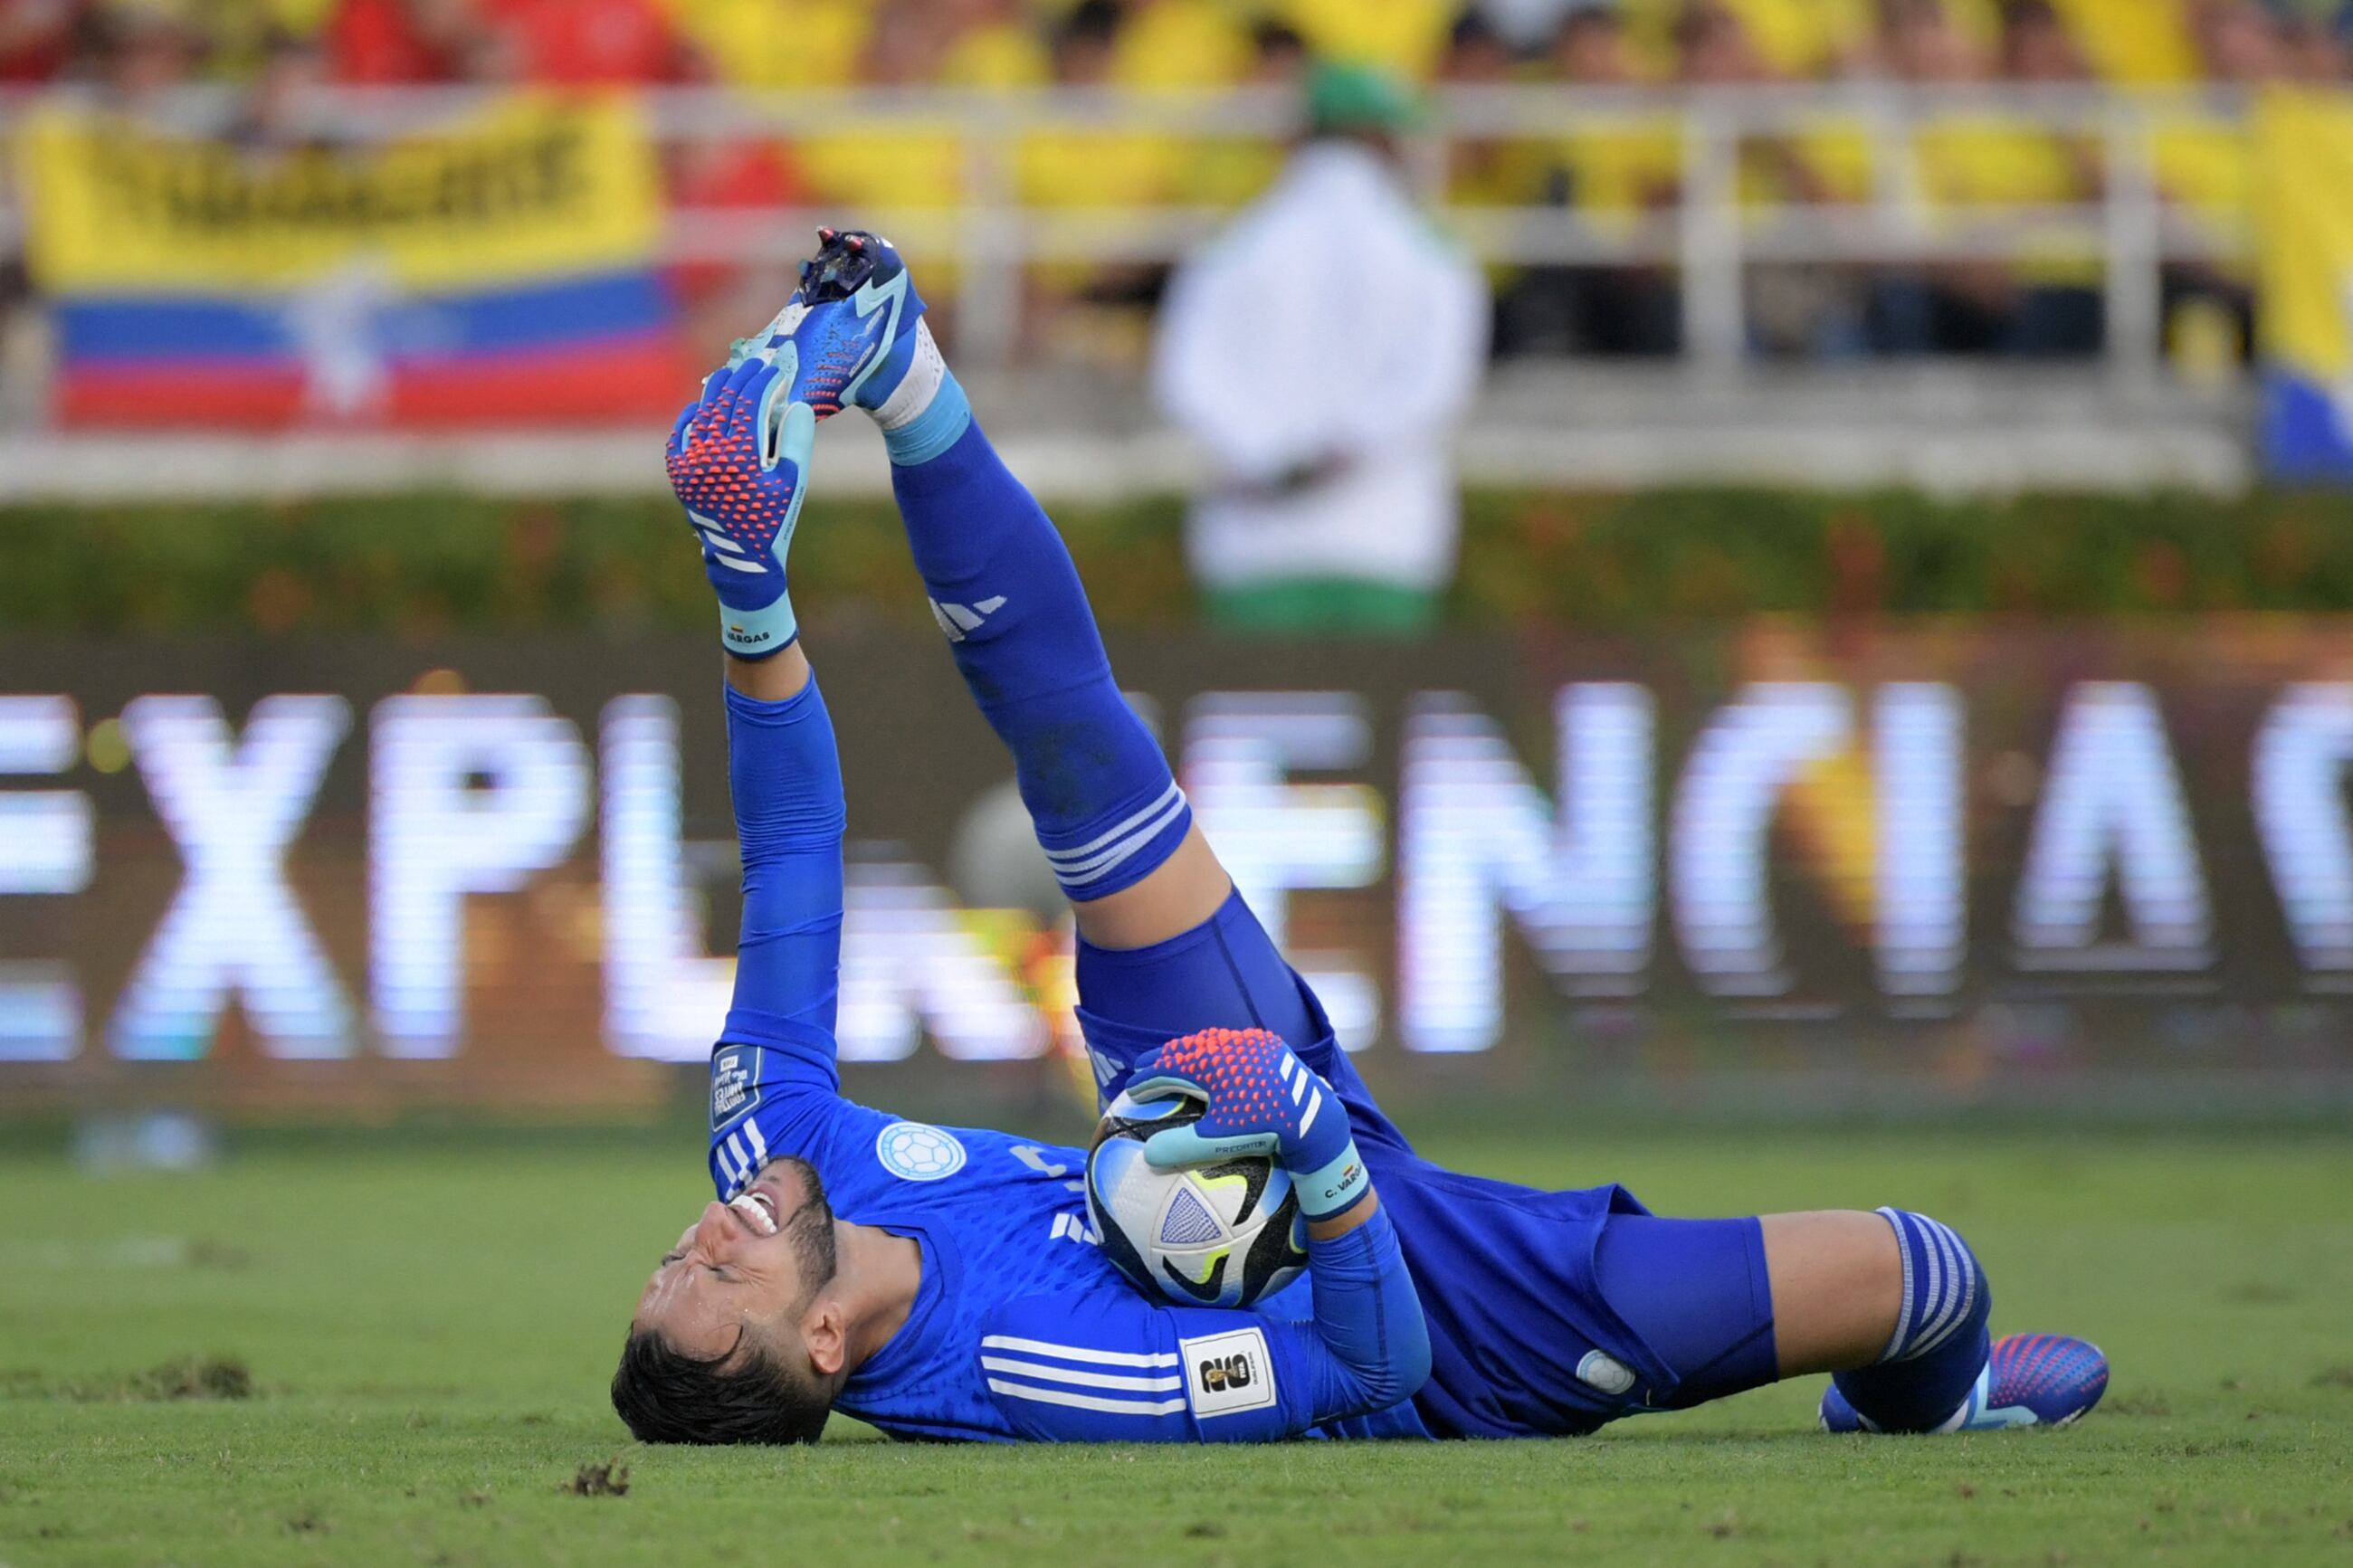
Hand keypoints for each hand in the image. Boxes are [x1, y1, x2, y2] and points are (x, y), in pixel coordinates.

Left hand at [664, 357, 816, 659]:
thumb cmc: (773, 520)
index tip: (776, 369)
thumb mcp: (793, 482)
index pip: (750, 402)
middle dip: (742, 378)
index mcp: (739, 455)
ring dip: (717, 390)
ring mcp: (689, 463)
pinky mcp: (679, 473)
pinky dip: (693, 416)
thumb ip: (796, 440)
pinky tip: (703, 406)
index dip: (764, 381)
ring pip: (702, 412)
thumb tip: (796, 403)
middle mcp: (709, 454)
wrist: (741, 561)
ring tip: (732, 375)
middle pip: (724, 401)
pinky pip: (682, 434)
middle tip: (756, 363)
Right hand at [1126, 1027, 1368, 1219]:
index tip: (1131, 1089)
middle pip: (1183, 1048)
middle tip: (1142, 1068)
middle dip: (1161, 1059)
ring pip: (1207, 1043)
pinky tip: (1212, 1064)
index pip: (1167, 1067)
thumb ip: (1180, 1146)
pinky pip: (1230, 1045)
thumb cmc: (1262, 1127)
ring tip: (1173, 1063)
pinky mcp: (1267, 1045)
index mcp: (1209, 1062)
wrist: (1312, 1115)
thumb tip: (1147, 1155)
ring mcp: (1248, 1041)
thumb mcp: (1217, 1140)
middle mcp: (1225, 1044)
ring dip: (1187, 1053)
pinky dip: (1213, 1053)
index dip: (1146, 1078)